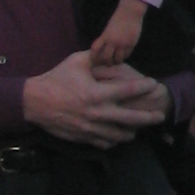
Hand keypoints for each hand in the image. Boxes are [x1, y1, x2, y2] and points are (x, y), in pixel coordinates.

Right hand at [22, 50, 168, 146]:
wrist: (34, 102)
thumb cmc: (56, 78)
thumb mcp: (76, 61)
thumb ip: (96, 57)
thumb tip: (109, 51)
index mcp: (97, 93)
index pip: (128, 91)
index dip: (144, 87)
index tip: (153, 84)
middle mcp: (97, 113)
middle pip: (130, 119)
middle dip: (148, 118)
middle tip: (160, 115)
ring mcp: (90, 128)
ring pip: (118, 135)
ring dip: (132, 132)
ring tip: (140, 128)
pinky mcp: (82, 137)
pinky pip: (103, 143)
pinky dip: (113, 141)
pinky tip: (118, 137)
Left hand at [88, 0, 145, 69]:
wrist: (130, 13)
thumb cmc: (118, 19)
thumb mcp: (108, 29)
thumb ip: (105, 39)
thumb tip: (103, 50)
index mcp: (105, 36)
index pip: (95, 50)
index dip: (94, 57)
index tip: (95, 60)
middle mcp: (113, 41)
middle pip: (106, 57)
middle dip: (105, 62)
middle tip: (107, 63)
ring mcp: (123, 44)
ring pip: (117, 59)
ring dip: (116, 62)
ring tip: (116, 61)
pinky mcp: (131, 44)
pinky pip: (126, 55)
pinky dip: (124, 57)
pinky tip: (123, 56)